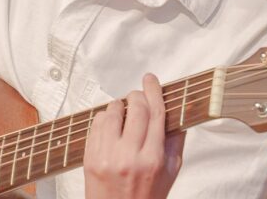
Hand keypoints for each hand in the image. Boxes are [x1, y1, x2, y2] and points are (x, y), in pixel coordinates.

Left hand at [84, 73, 185, 198]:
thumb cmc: (145, 197)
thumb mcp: (169, 173)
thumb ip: (174, 143)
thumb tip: (176, 115)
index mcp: (152, 159)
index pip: (156, 114)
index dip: (154, 91)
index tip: (151, 80)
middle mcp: (129, 156)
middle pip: (136, 109)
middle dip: (137, 96)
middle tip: (139, 95)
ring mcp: (107, 156)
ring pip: (112, 112)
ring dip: (120, 105)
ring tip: (124, 112)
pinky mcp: (90, 158)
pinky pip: (96, 124)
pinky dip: (104, 118)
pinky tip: (111, 125)